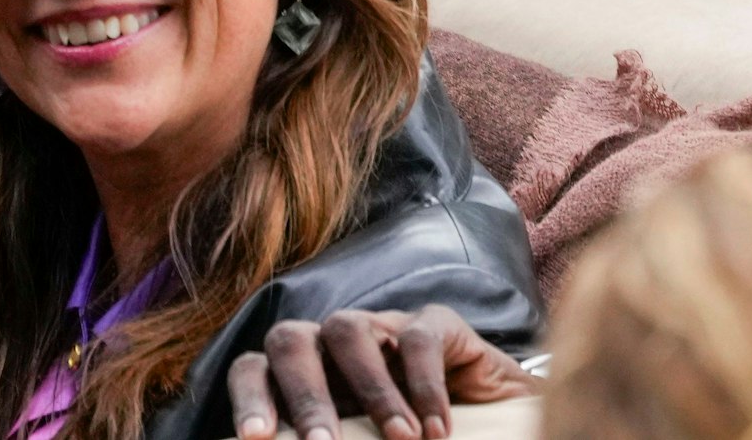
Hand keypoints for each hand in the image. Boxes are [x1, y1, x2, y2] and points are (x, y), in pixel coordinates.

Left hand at [228, 306, 539, 439]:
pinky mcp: (435, 323)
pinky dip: (425, 387)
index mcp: (305, 377)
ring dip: (370, 389)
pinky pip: (418, 337)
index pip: (255, 370)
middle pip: (290, 340)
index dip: (249, 398)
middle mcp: (332, 345)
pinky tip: (438, 431)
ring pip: (346, 329)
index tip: (255, 438)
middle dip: (304, 395)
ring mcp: (381, 328)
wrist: (502, 422)